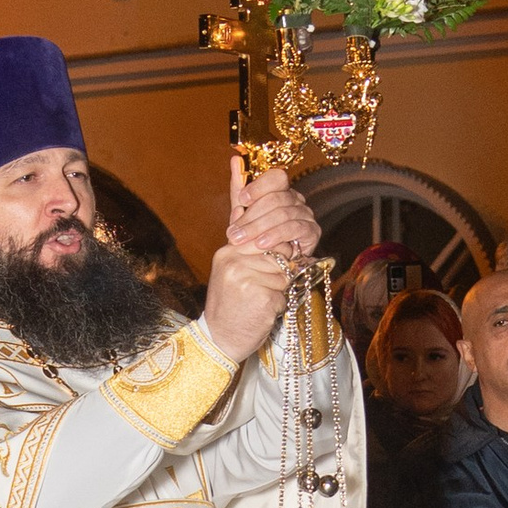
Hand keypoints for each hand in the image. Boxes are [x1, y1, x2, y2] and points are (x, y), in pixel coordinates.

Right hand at [204, 162, 320, 363]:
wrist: (219, 340)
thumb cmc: (234, 304)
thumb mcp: (237, 268)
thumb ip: (250, 240)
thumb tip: (267, 214)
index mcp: (229, 248)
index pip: (243, 207)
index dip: (259, 190)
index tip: (252, 166)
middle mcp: (231, 256)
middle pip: (276, 238)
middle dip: (287, 254)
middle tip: (288, 268)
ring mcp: (242, 273)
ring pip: (285, 265)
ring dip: (285, 284)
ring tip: (267, 299)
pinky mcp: (256, 293)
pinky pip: (285, 288)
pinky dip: (284, 301)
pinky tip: (267, 311)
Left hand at [222, 157, 320, 270]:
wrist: (267, 265)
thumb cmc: (255, 238)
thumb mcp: (242, 214)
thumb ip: (239, 188)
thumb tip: (235, 159)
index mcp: (281, 191)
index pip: (276, 177)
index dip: (259, 186)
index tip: (242, 200)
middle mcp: (296, 200)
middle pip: (277, 198)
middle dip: (251, 216)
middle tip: (233, 232)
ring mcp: (306, 215)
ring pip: (283, 213)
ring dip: (258, 228)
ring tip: (241, 240)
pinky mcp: (312, 232)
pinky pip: (295, 228)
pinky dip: (276, 235)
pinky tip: (262, 244)